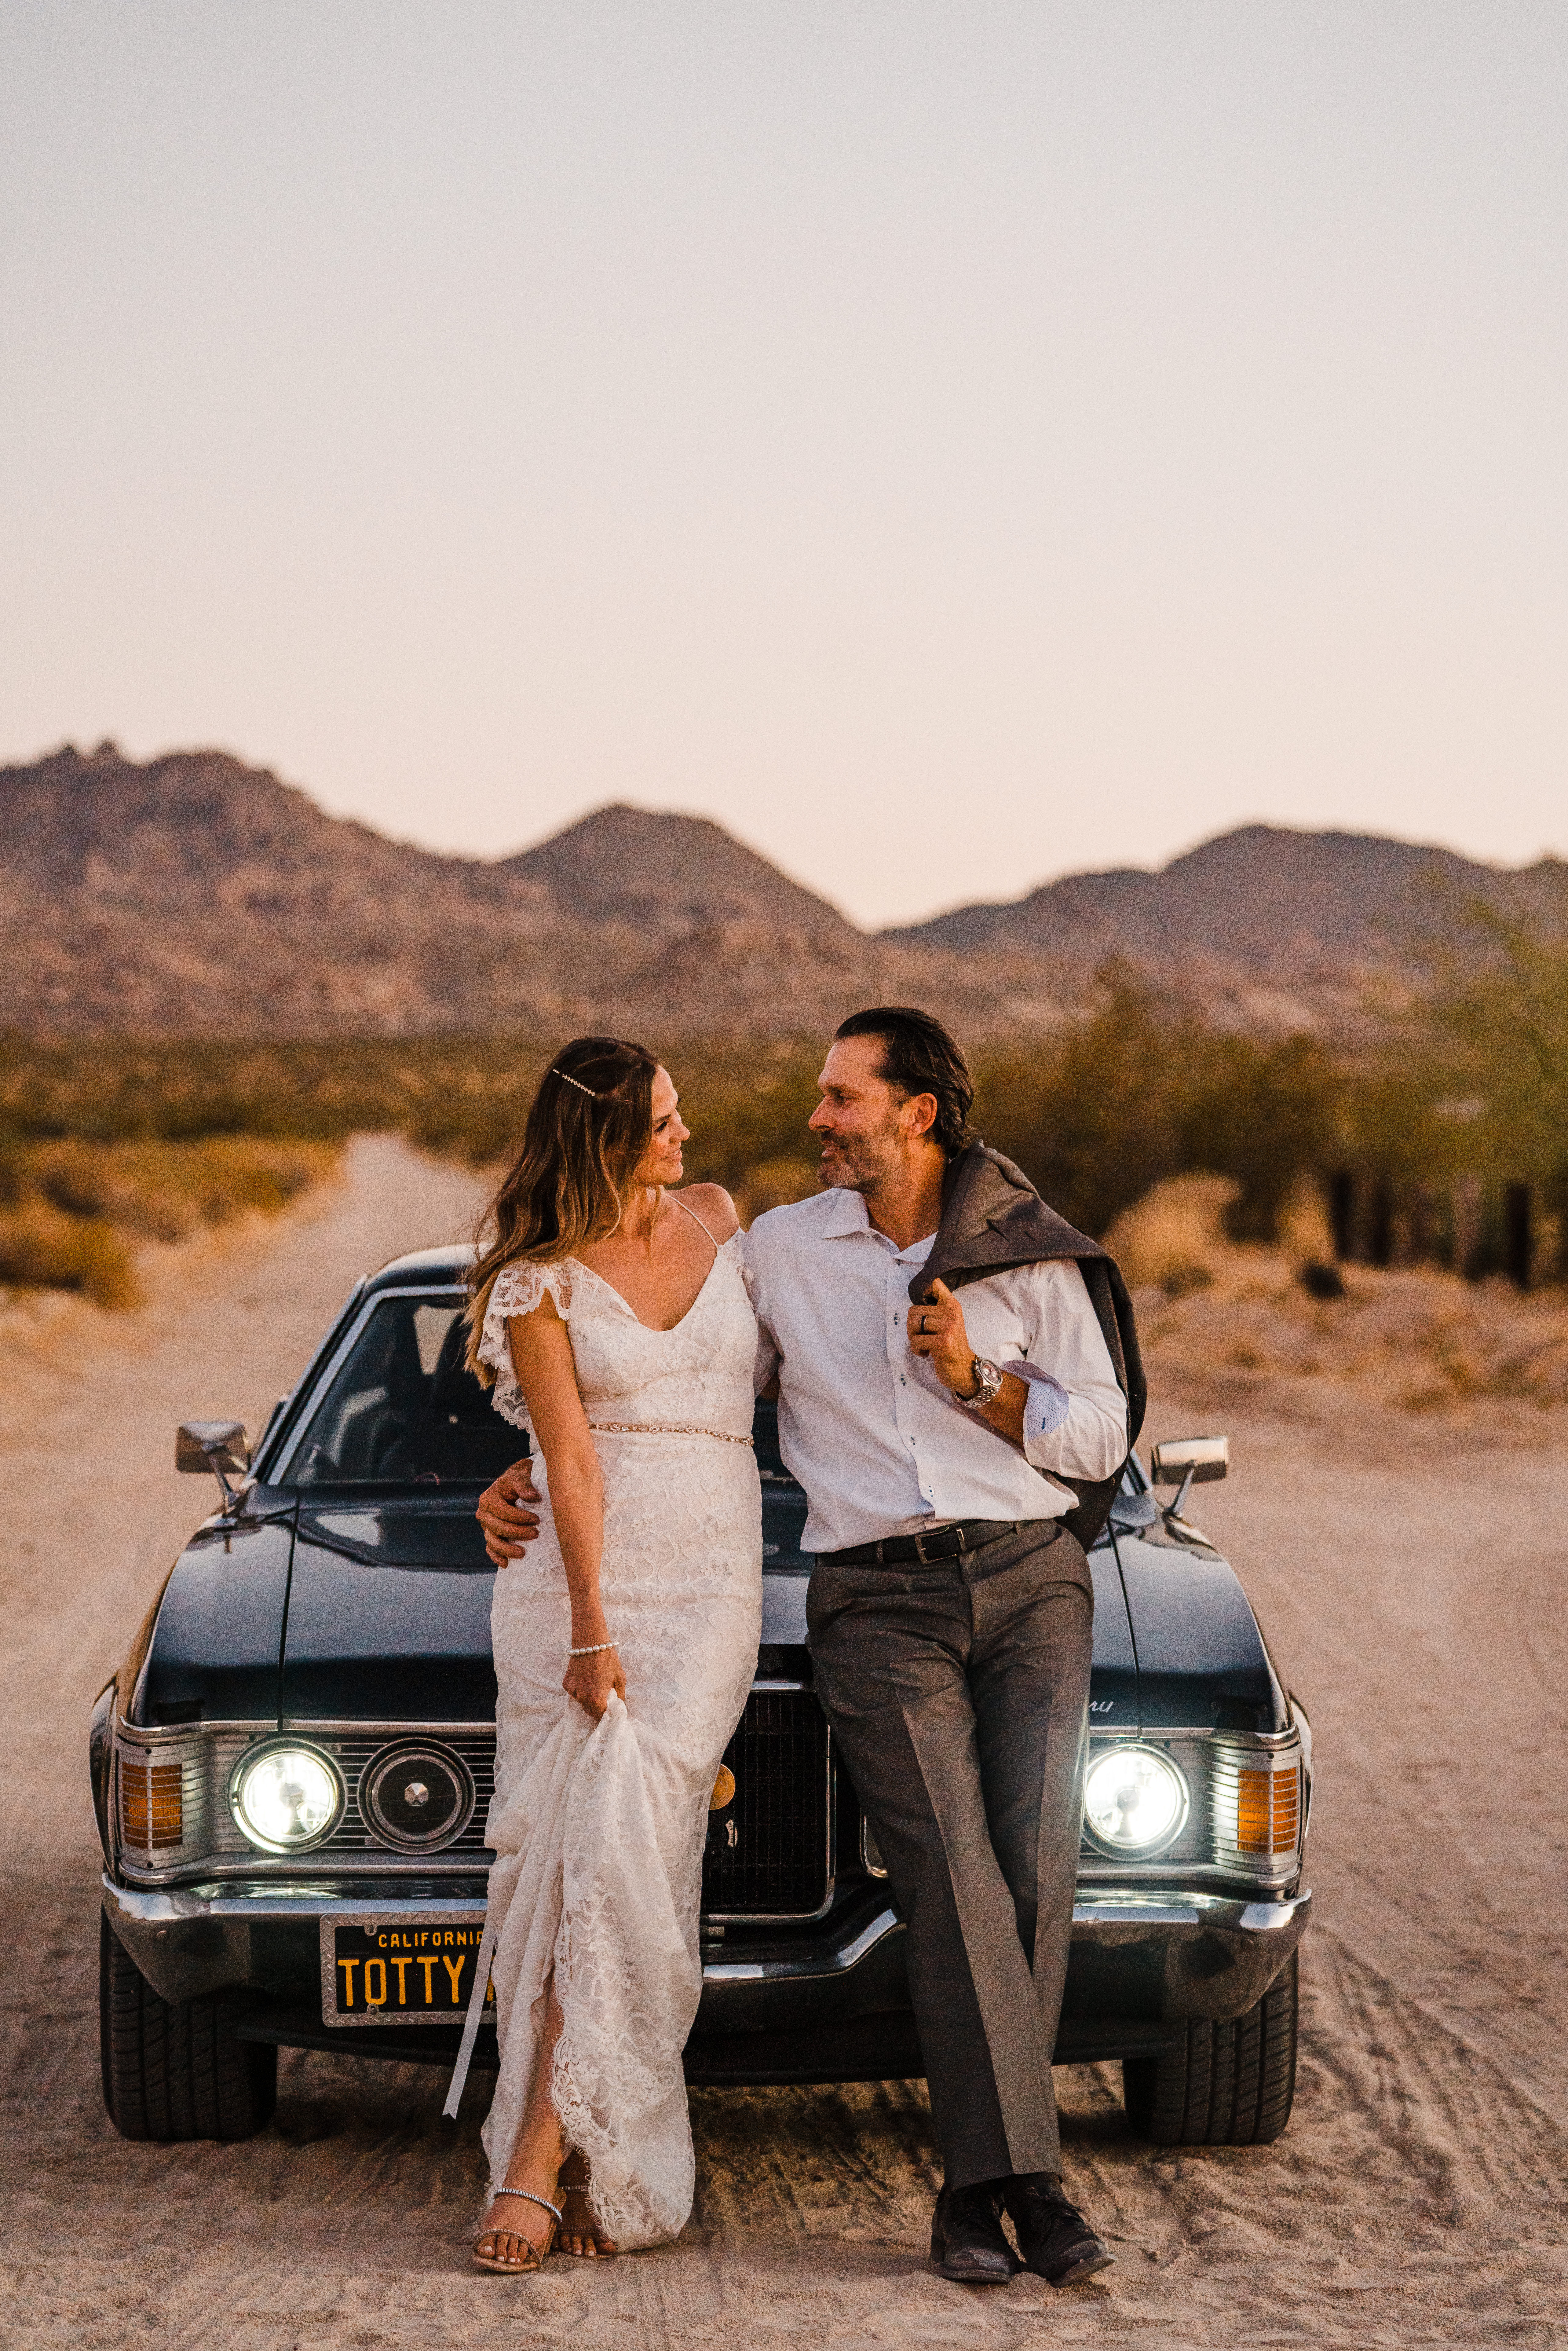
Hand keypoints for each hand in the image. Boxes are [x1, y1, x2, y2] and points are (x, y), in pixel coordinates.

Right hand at [476, 1459, 542, 1566]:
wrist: (517, 1482)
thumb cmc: (520, 1479)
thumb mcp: (521, 1477)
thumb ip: (525, 1485)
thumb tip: (533, 1496)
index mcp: (488, 1498)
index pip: (503, 1512)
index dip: (520, 1518)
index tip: (537, 1520)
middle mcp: (484, 1513)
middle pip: (498, 1528)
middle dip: (517, 1533)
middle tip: (535, 1534)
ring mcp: (486, 1526)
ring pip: (492, 1541)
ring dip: (506, 1550)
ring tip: (522, 1553)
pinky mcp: (490, 1535)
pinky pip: (491, 1549)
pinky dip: (497, 1557)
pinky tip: (507, 1564)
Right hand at [563, 1643, 625, 1721]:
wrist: (590, 1642)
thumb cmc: (608, 1659)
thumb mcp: (620, 1678)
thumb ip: (620, 1695)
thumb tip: (620, 1706)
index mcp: (596, 1698)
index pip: (600, 1717)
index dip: (606, 1715)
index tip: (609, 1711)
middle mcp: (582, 1698)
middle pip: (590, 1711)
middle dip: (597, 1708)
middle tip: (604, 1697)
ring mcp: (572, 1691)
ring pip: (581, 1702)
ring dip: (588, 1699)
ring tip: (594, 1685)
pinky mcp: (566, 1684)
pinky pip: (574, 1692)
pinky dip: (580, 1690)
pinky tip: (585, 1679)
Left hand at [908, 1278, 980, 1394]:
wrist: (964, 1370)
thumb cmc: (951, 1346)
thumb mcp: (948, 1322)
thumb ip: (937, 1308)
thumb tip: (919, 1294)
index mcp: (952, 1306)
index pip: (935, 1283)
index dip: (922, 1290)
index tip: (923, 1303)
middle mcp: (952, 1313)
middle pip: (913, 1310)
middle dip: (912, 1326)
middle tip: (923, 1336)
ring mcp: (948, 1327)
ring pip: (913, 1324)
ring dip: (914, 1338)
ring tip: (925, 1344)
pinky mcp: (942, 1342)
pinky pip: (915, 1340)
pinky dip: (916, 1350)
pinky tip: (927, 1353)